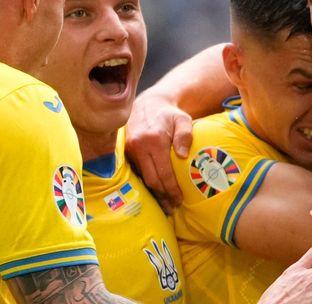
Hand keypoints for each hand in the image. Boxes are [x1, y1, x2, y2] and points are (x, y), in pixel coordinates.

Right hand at [124, 89, 191, 212]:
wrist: (148, 105)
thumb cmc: (169, 114)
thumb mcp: (183, 119)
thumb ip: (185, 135)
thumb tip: (182, 156)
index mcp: (153, 140)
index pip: (163, 172)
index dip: (171, 188)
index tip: (180, 199)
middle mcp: (139, 146)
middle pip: (151, 179)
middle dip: (163, 196)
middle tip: (174, 207)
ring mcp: (130, 150)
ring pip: (143, 178)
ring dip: (154, 193)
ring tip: (166, 206)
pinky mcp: (126, 153)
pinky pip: (137, 173)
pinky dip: (147, 184)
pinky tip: (156, 193)